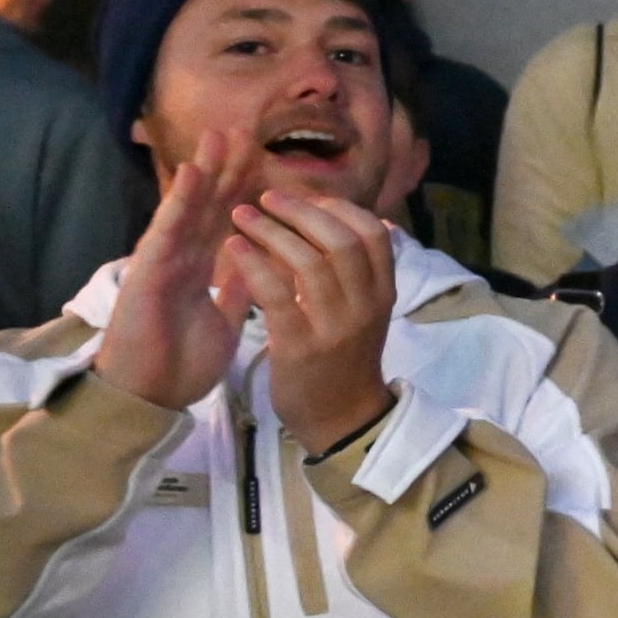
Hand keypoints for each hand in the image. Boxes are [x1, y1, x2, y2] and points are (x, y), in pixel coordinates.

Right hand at [94, 130, 242, 415]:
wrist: (151, 397)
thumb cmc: (180, 363)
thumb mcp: (223, 321)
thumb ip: (236, 291)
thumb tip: (259, 268)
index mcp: (200, 268)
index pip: (227, 221)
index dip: (245, 190)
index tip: (265, 159)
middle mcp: (182, 258)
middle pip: (209, 205)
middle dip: (227, 169)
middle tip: (246, 130)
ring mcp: (163, 261)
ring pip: (187, 208)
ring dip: (203, 171)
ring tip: (220, 134)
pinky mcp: (147, 272)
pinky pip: (166, 231)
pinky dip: (179, 201)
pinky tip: (192, 172)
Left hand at [218, 187, 398, 455]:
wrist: (341, 419)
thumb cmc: (347, 360)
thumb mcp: (368, 312)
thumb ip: (368, 271)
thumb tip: (378, 222)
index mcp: (383, 293)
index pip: (373, 233)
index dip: (339, 208)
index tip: (305, 198)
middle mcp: (365, 305)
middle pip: (341, 240)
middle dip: (302, 211)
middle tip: (266, 197)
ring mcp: (335, 326)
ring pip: (309, 262)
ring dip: (272, 231)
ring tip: (241, 216)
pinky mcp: (300, 346)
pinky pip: (277, 295)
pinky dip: (254, 265)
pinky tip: (233, 248)